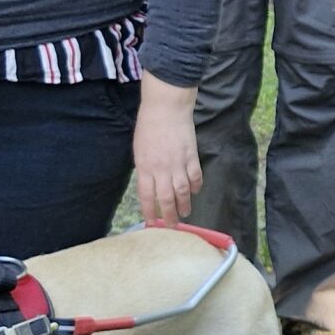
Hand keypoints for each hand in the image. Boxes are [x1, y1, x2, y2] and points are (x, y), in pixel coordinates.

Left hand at [133, 78, 201, 225]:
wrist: (166, 107)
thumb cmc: (148, 125)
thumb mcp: (139, 149)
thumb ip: (145, 168)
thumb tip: (150, 184)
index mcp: (145, 167)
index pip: (146, 196)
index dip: (150, 211)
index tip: (152, 223)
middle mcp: (161, 169)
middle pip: (166, 198)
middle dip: (169, 215)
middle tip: (173, 226)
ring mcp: (178, 163)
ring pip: (182, 191)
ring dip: (184, 204)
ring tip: (186, 213)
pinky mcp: (192, 156)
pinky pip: (195, 176)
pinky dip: (196, 186)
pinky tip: (195, 191)